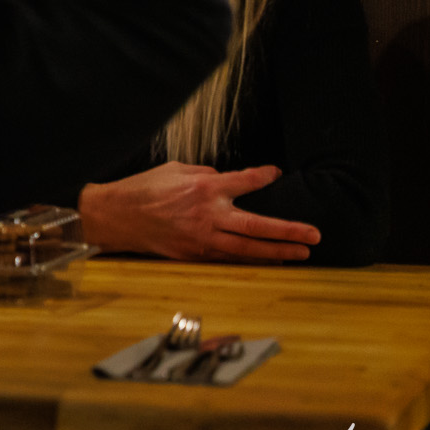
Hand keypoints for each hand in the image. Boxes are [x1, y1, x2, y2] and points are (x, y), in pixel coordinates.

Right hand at [78, 162, 321, 262]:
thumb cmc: (142, 188)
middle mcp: (208, 215)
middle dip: (289, 231)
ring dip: (277, 251)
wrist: (114, 216)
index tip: (275, 173)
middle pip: (258, 225)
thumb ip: (204, 174)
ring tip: (301, 253)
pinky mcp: (193, 254)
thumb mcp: (173, 169)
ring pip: (248, 249)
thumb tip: (224, 179)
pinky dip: (250, 259)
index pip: (245, 181)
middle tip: (315, 235)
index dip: (263, 176)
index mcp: (203, 188)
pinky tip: (267, 259)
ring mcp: (201, 238)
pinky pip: (228, 257)